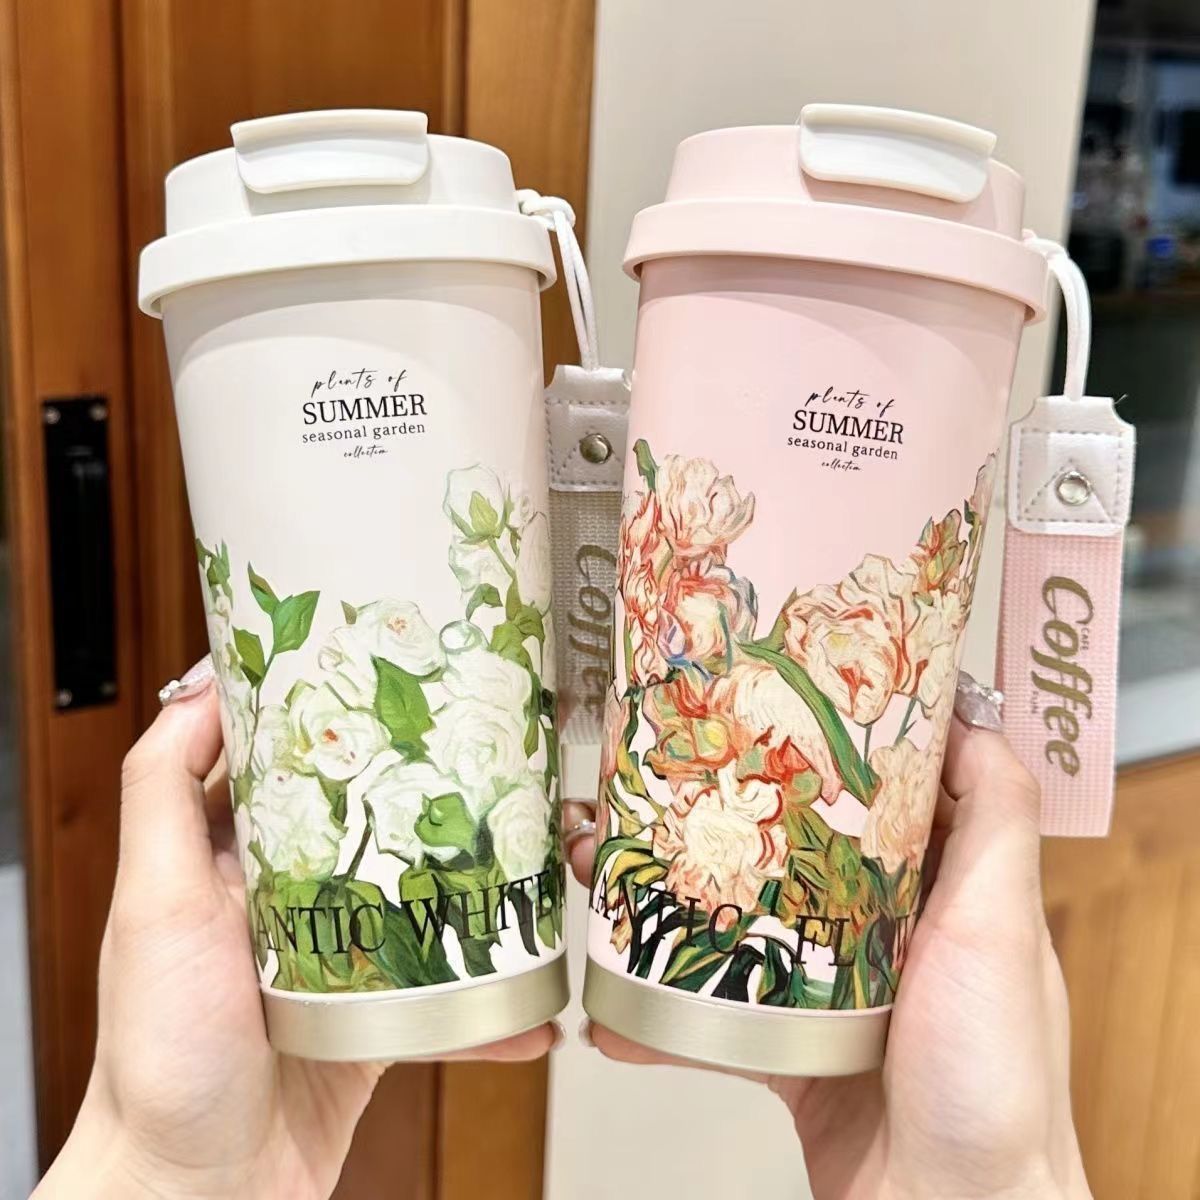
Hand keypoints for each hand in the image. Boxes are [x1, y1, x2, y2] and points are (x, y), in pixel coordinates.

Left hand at [36, 659, 558, 1199]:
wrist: (200, 1192)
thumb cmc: (163, 1057)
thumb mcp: (153, 904)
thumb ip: (162, 795)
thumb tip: (198, 690)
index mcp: (236, 860)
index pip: (287, 761)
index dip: (330, 711)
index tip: (384, 668)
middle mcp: (291, 901)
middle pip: (373, 822)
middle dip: (432, 788)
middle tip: (493, 753)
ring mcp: (341, 961)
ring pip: (423, 903)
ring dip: (483, 891)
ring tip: (538, 863)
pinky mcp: (378, 1023)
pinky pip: (447, 1001)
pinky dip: (492, 1010)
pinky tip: (534, 1006)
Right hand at [567, 681, 1092, 1199]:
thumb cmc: (991, 1080)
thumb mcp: (1003, 926)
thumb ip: (996, 822)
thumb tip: (971, 716)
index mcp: (943, 890)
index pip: (888, 790)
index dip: (832, 742)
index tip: (771, 697)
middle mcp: (888, 933)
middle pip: (796, 848)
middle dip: (726, 813)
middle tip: (657, 778)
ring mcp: (834, 993)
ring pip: (744, 925)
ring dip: (674, 905)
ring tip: (608, 875)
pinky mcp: (791, 1051)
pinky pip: (717, 1018)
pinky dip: (663, 1016)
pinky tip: (615, 1013)